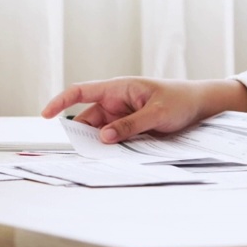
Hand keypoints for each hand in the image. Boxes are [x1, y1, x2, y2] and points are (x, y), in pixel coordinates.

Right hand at [40, 77, 246, 142]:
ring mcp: (122, 116)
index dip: (61, 102)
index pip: (82, 92)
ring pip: (100, 132)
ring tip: (104, 158)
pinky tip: (116, 157)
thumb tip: (103, 137)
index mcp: (119, 88)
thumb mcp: (157, 113)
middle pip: (88, 119)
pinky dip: (112, 148)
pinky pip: (114, 139)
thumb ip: (130, 125)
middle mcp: (117, 101)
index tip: (45, 115)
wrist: (201, 106)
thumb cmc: (180, 100)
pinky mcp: (130, 128)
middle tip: (84, 154)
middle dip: (83, 135)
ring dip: (100, 144)